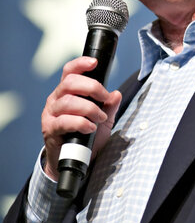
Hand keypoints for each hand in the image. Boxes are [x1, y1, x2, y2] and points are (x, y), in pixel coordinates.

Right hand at [41, 56, 121, 180]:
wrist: (73, 159)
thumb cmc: (85, 137)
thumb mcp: (102, 121)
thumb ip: (109, 107)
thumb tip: (116, 94)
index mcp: (66, 92)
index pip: (69, 72)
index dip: (80, 64)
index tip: (94, 62)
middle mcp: (56, 100)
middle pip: (69, 82)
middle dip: (91, 87)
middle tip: (104, 98)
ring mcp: (51, 114)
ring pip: (68, 102)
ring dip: (89, 108)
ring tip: (100, 117)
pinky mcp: (50, 129)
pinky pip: (64, 121)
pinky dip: (81, 123)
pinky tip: (90, 128)